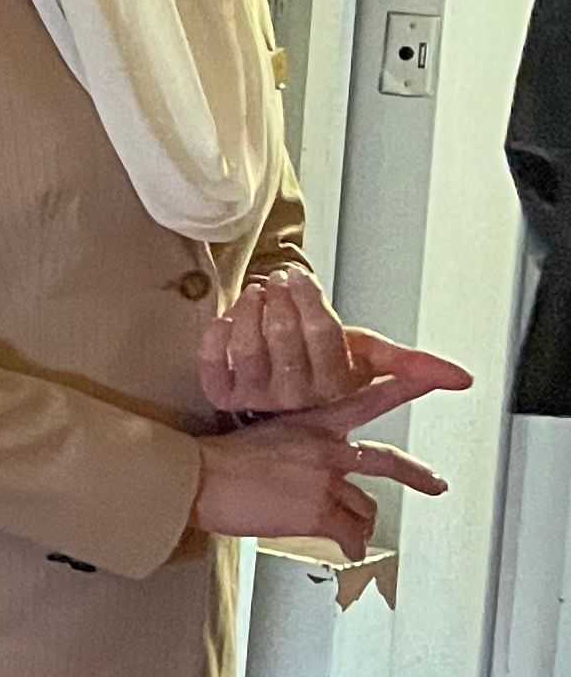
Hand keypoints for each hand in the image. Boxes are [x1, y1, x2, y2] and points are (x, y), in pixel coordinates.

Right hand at [189, 376, 448, 552]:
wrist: (200, 478)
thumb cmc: (217, 458)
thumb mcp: (259, 432)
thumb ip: (292, 445)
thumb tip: (299, 466)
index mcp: (313, 421)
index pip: (371, 397)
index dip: (409, 385)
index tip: (437, 376)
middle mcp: (328, 447)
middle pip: (387, 463)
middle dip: (418, 476)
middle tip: (435, 484)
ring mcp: (327, 481)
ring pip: (365, 506)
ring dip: (363, 522)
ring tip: (358, 530)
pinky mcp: (319, 513)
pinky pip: (348, 534)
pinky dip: (349, 545)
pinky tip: (345, 549)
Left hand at [198, 272, 474, 422]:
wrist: (277, 381)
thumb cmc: (321, 363)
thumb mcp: (367, 359)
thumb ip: (411, 365)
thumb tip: (462, 379)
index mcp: (333, 391)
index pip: (323, 338)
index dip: (310, 301)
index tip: (301, 276)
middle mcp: (294, 399)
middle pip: (284, 335)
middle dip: (282, 299)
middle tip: (279, 279)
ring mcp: (254, 398)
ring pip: (248, 343)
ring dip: (251, 307)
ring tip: (256, 291)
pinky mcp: (220, 393)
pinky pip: (213, 356)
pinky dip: (219, 328)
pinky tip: (228, 314)